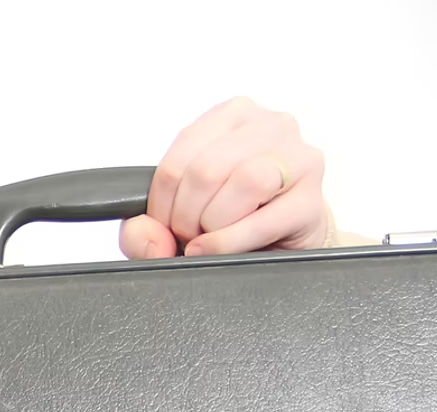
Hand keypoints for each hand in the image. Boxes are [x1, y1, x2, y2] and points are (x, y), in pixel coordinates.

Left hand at [122, 98, 332, 258]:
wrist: (280, 238)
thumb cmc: (229, 217)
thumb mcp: (176, 214)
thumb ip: (144, 227)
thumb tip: (146, 237)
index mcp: (230, 118)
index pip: (178, 160)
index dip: (161, 204)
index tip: (166, 224)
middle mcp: (269, 127)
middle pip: (206, 171)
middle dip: (186, 217)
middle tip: (189, 236)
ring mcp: (298, 159)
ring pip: (243, 183)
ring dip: (213, 225)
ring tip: (210, 238)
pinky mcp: (311, 200)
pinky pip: (265, 220)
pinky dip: (231, 241)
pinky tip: (220, 248)